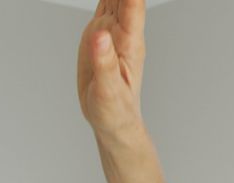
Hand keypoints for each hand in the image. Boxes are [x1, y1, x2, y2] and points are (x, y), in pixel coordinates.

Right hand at [77, 0, 146, 139]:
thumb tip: (101, 35)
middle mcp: (124, 32)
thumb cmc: (115, 110)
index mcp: (129, 44)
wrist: (113, 120)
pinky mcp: (101, 31)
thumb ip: (105, 64)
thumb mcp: (109, 92)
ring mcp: (113, 29)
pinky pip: (104, 1)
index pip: (133, 6)